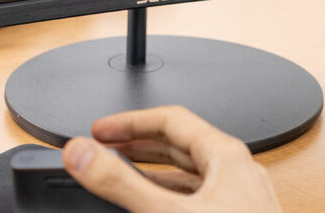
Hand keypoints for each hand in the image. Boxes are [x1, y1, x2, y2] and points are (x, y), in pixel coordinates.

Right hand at [62, 105, 282, 212]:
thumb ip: (122, 185)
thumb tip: (84, 155)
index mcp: (227, 156)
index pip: (171, 119)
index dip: (130, 122)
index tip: (99, 130)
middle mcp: (237, 172)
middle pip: (180, 144)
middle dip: (138, 145)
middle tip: (104, 148)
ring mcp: (240, 199)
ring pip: (189, 174)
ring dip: (153, 171)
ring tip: (122, 174)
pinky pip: (198, 199)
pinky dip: (168, 196)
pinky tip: (154, 208)